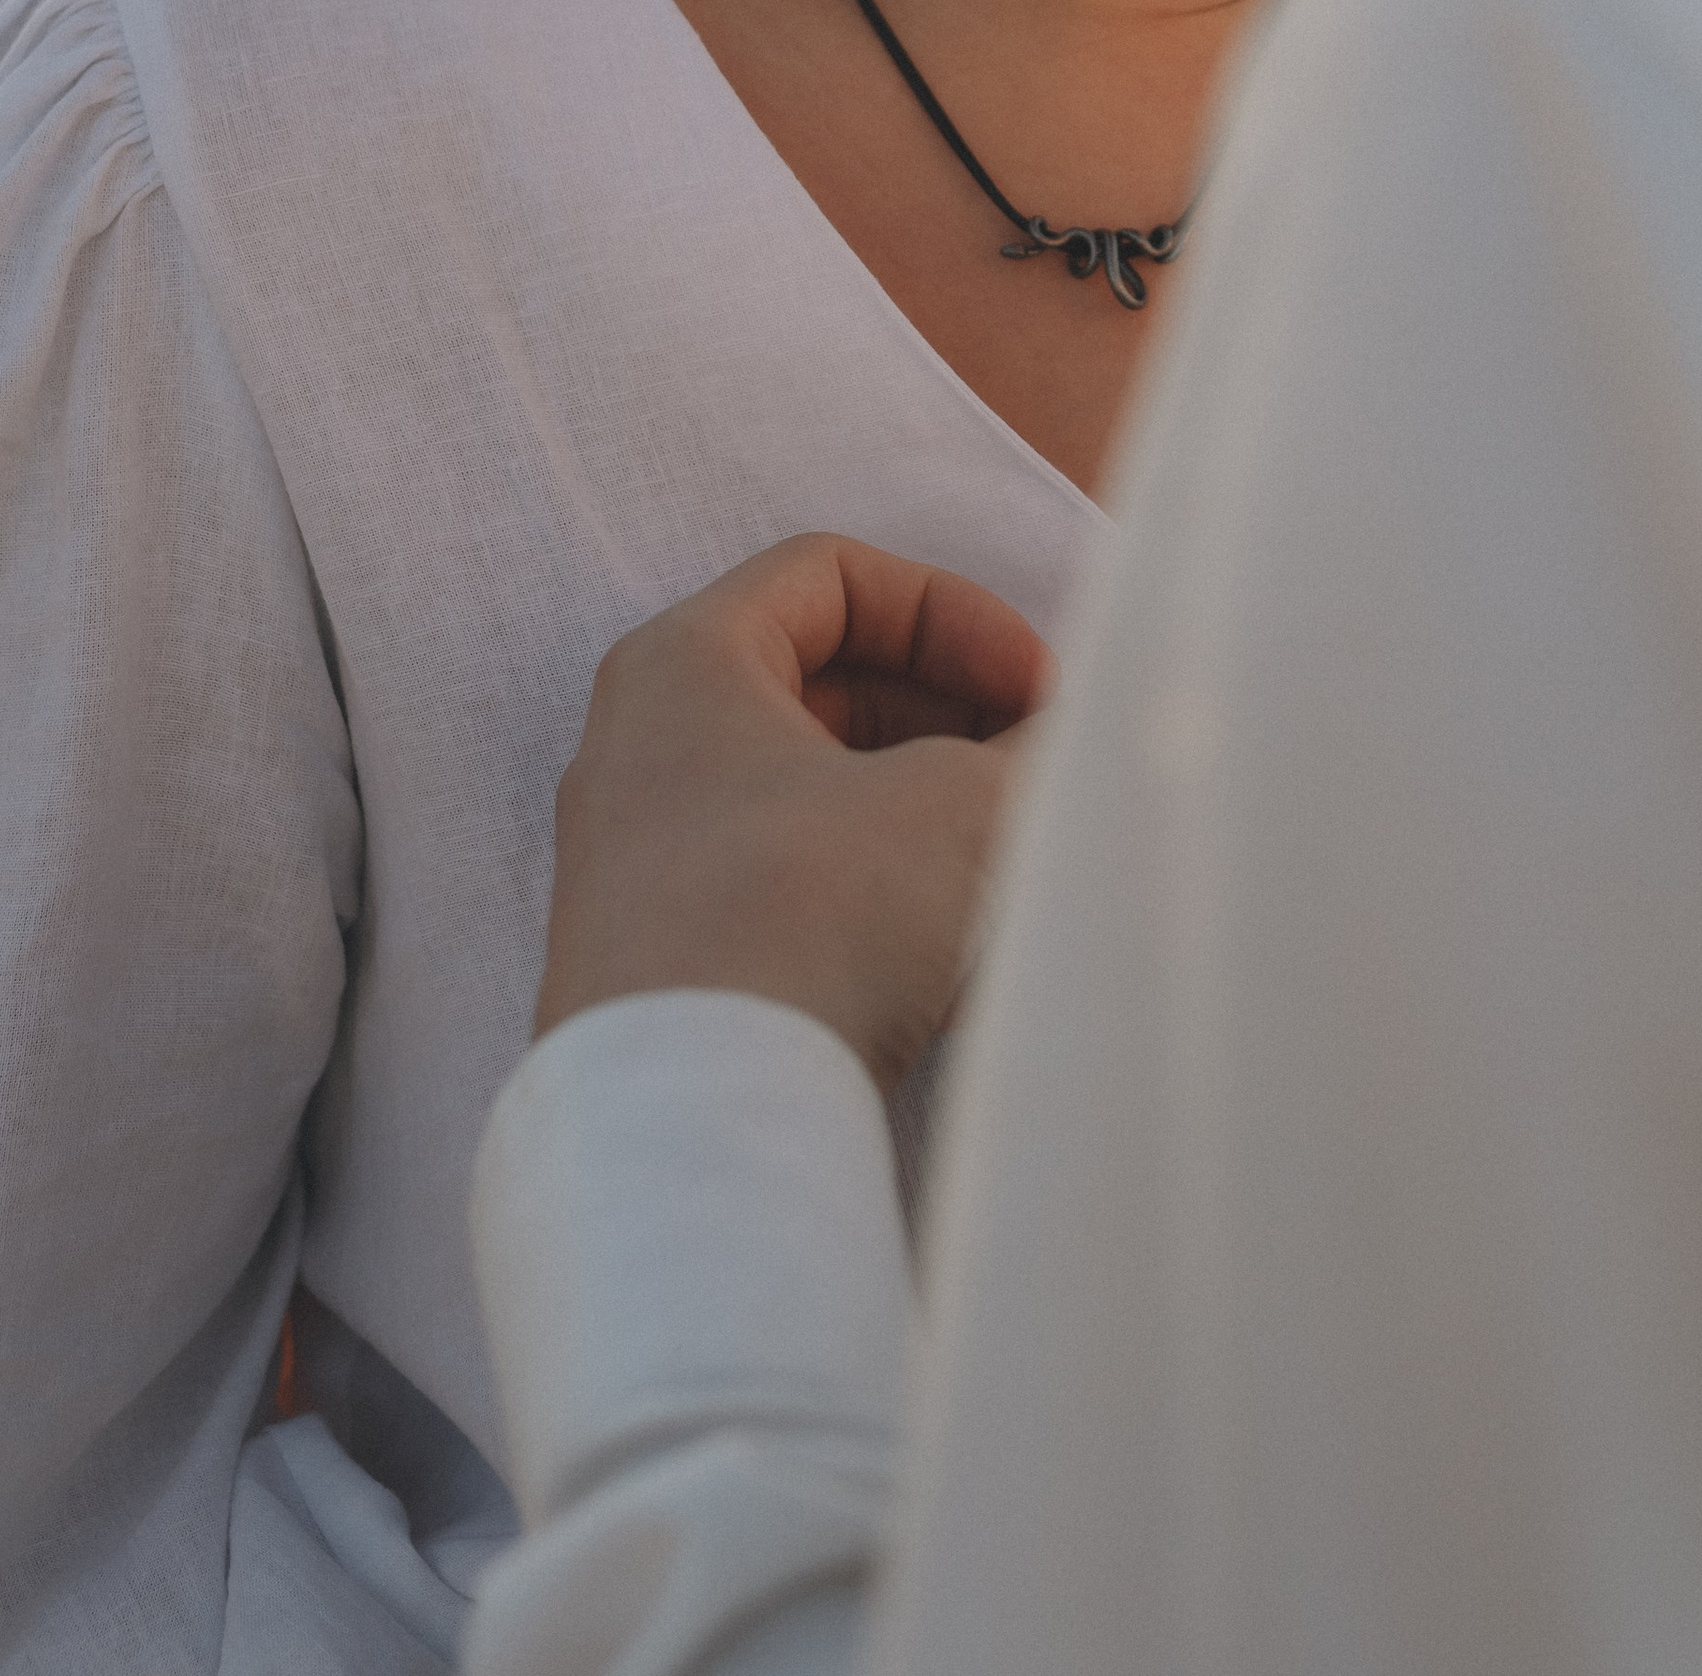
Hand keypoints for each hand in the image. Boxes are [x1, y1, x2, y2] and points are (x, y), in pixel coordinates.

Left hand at [535, 534, 1052, 1090]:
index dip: (956, 613)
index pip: (834, 575)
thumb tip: (1065, 739)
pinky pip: (776, 880)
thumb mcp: (958, 806)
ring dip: (916, 802)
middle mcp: (638, 750)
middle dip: (947, 711)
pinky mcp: (655, 963)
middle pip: (817, 680)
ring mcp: (636, 864)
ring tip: (1002, 859)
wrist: (693, 1126)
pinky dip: (866, 881)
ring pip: (802, 787)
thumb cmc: (809, 919)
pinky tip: (937, 946)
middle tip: (1032, 768)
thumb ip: (1029, 750)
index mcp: (684, 665)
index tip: (1037, 690)